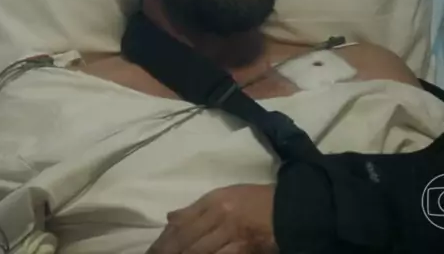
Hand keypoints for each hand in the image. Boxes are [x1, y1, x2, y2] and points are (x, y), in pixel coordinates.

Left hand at [147, 184, 276, 253]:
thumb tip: (169, 218)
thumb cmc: (255, 200)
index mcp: (214, 201)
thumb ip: (196, 208)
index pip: (182, 223)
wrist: (290, 208)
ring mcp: (233, 235)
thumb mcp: (225, 195)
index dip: (165, 240)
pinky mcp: (244, 249)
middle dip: (168, 252)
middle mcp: (220, 216)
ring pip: (200, 251)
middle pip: (187, 240)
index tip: (152, 251)